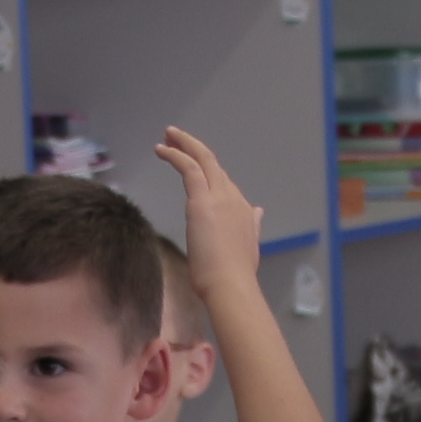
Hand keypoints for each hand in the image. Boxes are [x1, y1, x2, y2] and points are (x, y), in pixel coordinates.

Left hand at [156, 126, 264, 289]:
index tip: (193, 164)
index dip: (209, 171)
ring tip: (168, 136)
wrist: (231, 284)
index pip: (224, 183)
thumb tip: (258, 212)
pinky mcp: (202, 201)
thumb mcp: (248, 247)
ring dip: (184, 144)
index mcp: (244, 211)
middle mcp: (234, 198)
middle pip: (213, 163)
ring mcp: (219, 197)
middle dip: (194, 147)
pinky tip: (162, 150)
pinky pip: (189, 168)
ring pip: (202, 159)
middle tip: (176, 137)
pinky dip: (175, 155)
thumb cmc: (234, 275)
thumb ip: (252, 226)